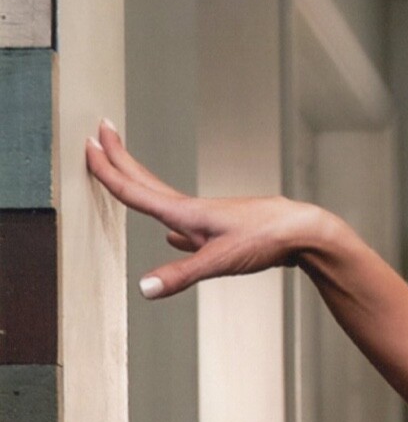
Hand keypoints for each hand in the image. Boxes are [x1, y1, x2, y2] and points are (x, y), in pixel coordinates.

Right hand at [84, 119, 328, 297]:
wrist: (305, 233)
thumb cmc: (268, 239)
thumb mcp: (221, 261)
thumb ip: (181, 275)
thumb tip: (144, 289)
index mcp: (187, 213)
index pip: (136, 190)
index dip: (109, 170)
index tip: (89, 144)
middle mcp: (194, 211)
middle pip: (147, 182)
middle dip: (121, 158)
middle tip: (99, 132)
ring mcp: (210, 220)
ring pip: (166, 201)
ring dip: (141, 186)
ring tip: (125, 175)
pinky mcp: (225, 231)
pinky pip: (188, 224)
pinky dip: (172, 224)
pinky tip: (173, 235)